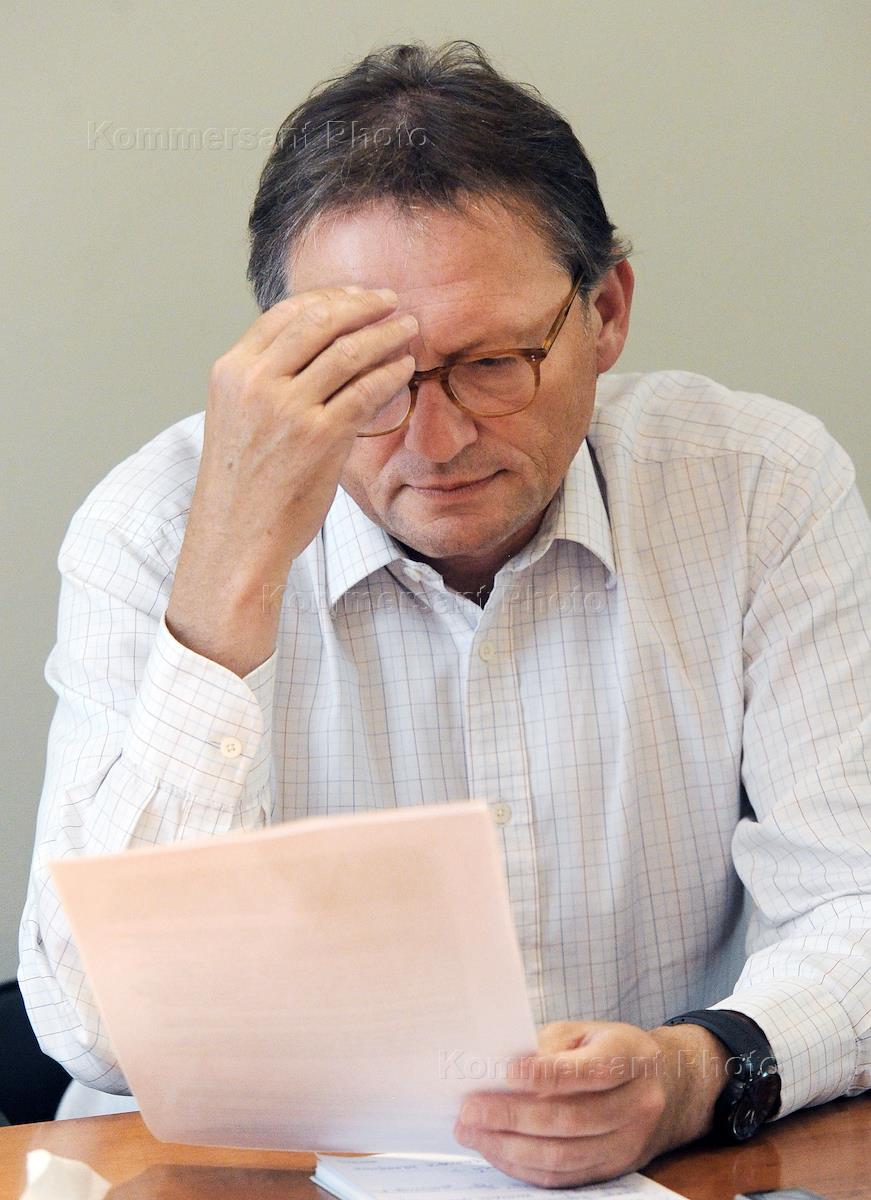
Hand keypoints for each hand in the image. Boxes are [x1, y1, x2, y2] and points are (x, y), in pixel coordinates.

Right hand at [166, 285, 416, 674]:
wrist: (236, 540)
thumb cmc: (243, 486)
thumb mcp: (240, 418)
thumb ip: (268, 381)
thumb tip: (321, 350)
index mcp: (232, 370)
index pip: (286, 312)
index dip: (330, 297)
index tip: (359, 297)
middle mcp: (256, 381)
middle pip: (320, 320)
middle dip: (363, 305)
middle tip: (392, 302)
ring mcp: (287, 409)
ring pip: (348, 351)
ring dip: (385, 334)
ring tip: (408, 329)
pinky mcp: (318, 437)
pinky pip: (365, 391)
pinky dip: (390, 373)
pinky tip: (405, 368)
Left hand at [453, 1020, 728, 1188]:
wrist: (664, 1085)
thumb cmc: (608, 1049)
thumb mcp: (585, 1032)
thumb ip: (549, 1046)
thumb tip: (500, 1071)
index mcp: (633, 1056)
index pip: (590, 1070)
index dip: (548, 1074)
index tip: (506, 1071)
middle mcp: (639, 1104)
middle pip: (572, 1119)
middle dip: (514, 1116)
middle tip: (470, 1108)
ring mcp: (630, 1143)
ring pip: (565, 1155)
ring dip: (510, 1147)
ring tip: (471, 1132)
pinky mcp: (615, 1169)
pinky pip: (565, 1176)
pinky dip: (525, 1167)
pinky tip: (495, 1150)